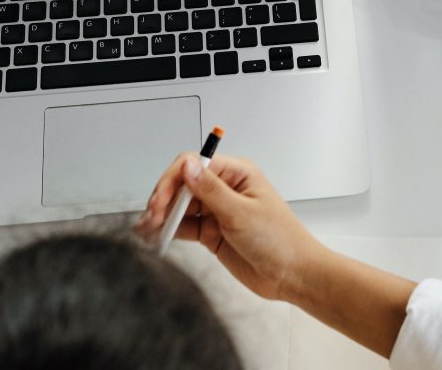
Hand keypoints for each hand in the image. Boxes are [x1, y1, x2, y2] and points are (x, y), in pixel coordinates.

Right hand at [135, 152, 323, 301]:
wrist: (294, 276)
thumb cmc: (280, 240)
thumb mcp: (242, 214)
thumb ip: (211, 191)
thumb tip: (187, 165)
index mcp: (235, 173)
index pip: (195, 165)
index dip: (173, 180)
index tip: (161, 200)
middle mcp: (224, 187)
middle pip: (183, 184)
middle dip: (164, 199)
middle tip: (152, 218)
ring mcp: (217, 210)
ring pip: (181, 206)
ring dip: (163, 216)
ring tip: (147, 229)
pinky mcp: (212, 232)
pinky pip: (185, 226)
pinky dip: (170, 230)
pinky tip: (156, 235)